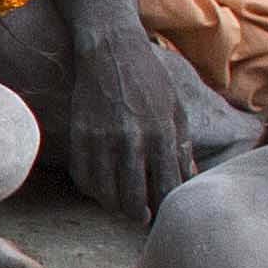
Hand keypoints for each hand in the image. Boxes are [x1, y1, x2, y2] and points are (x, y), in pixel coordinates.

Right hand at [60, 38, 202, 218]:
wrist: (110, 49)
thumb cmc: (149, 78)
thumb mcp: (175, 108)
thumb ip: (180, 144)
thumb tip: (187, 177)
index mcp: (161, 133)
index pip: (167, 185)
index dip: (166, 205)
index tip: (165, 212)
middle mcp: (132, 139)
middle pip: (134, 197)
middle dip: (140, 213)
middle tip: (142, 218)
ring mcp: (102, 138)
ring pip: (106, 193)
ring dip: (115, 206)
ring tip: (121, 207)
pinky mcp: (79, 135)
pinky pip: (83, 177)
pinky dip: (91, 189)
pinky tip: (100, 189)